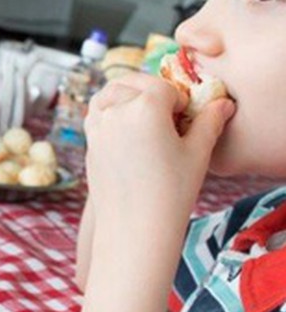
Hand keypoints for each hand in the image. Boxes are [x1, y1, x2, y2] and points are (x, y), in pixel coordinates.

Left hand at [84, 72, 234, 230]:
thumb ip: (209, 122)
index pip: (164, 87)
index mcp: (145, 107)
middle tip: (166, 111)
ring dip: (124, 95)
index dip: (179, 99)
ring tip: (142, 114)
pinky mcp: (89, 143)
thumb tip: (223, 103)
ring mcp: (97, 127)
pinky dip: (108, 112)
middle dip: (150, 91)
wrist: (134, 228)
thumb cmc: (171, 192)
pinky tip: (126, 130)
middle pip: (133, 83)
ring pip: (107, 94)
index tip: (185, 117)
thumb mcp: (197, 154)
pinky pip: (95, 115)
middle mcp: (116, 111)